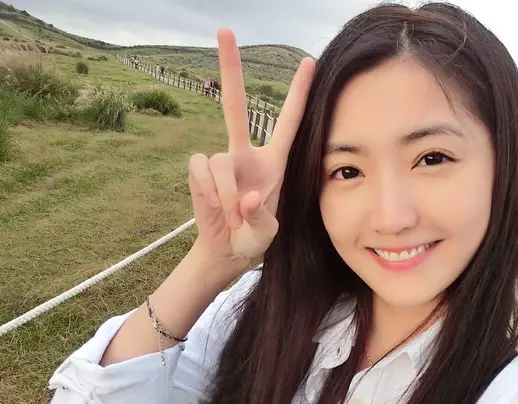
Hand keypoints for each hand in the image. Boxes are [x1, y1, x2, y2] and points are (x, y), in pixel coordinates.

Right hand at [188, 28, 314, 262]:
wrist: (227, 250)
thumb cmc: (254, 239)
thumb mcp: (268, 234)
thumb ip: (261, 218)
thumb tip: (245, 197)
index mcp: (274, 163)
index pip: (288, 122)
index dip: (297, 93)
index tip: (309, 61)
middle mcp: (245, 154)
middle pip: (235, 105)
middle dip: (230, 69)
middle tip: (225, 30)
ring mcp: (220, 161)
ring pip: (219, 160)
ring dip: (226, 193)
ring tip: (233, 217)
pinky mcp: (199, 171)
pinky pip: (200, 168)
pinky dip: (208, 190)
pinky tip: (215, 206)